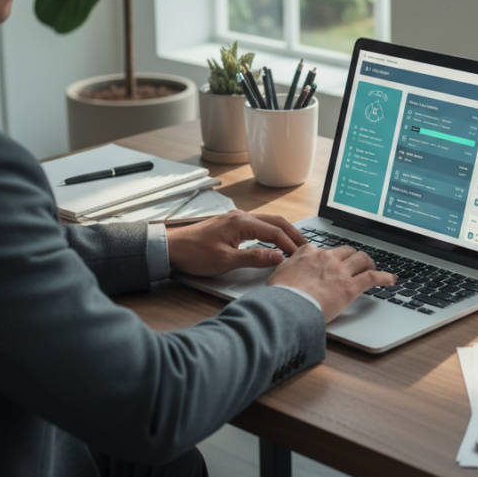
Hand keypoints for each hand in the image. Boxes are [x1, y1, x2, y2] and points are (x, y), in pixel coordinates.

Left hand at [166, 211, 307, 275]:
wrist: (170, 248)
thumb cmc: (194, 253)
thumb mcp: (225, 260)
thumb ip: (254, 258)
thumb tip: (278, 257)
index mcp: (241, 222)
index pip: (274, 231)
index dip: (289, 244)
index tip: (300, 256)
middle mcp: (241, 216)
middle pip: (275, 222)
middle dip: (293, 234)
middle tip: (306, 247)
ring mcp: (236, 219)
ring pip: (268, 222)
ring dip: (283, 232)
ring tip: (295, 245)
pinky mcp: (232, 225)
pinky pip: (259, 225)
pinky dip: (271, 232)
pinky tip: (274, 241)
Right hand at [268, 244, 395, 322]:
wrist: (285, 308)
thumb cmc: (278, 296)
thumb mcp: (278, 275)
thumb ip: (287, 269)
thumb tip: (286, 271)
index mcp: (308, 252)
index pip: (325, 249)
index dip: (331, 257)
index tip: (333, 262)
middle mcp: (326, 258)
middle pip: (346, 251)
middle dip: (352, 257)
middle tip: (356, 264)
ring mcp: (339, 271)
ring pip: (361, 259)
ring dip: (368, 263)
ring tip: (372, 268)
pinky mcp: (350, 286)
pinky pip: (373, 277)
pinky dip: (384, 277)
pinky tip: (391, 280)